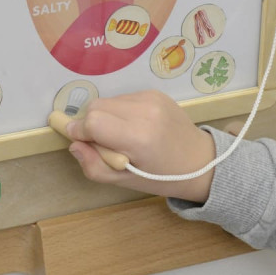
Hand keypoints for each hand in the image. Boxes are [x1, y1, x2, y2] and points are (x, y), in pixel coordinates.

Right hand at [65, 90, 215, 202]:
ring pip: (107, 100)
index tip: (79, 141)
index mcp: (139, 137)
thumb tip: (74, 145)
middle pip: (96, 107)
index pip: (93, 122)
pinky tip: (133, 126)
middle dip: (91, 123)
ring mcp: (150, 98)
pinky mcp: (154, 92)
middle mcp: (144, 111)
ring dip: (105, 116)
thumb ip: (94, 166)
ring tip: (121, 135)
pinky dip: (119, 111)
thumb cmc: (162, 177)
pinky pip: (122, 97)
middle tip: (103, 143)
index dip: (80, 131)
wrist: (201, 161)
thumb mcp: (126, 182)